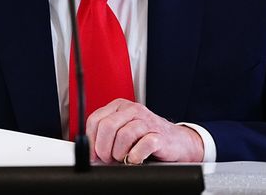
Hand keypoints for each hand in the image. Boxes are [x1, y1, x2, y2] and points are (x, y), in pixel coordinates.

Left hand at [84, 98, 204, 163]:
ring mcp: (147, 121)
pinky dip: (135, 156)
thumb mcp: (123, 130)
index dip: (91, 140)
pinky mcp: (159, 136)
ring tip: (124, 158)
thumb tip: (89, 151)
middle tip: (109, 158)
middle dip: (103, 148)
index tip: (94, 154)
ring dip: (119, 153)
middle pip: (107, 127)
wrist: (177, 143)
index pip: (95, 119)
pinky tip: (136, 159)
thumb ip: (106, 135)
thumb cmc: (146, 137)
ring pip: (123, 135)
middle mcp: (133, 110)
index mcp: (120, 107)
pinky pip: (142, 145)